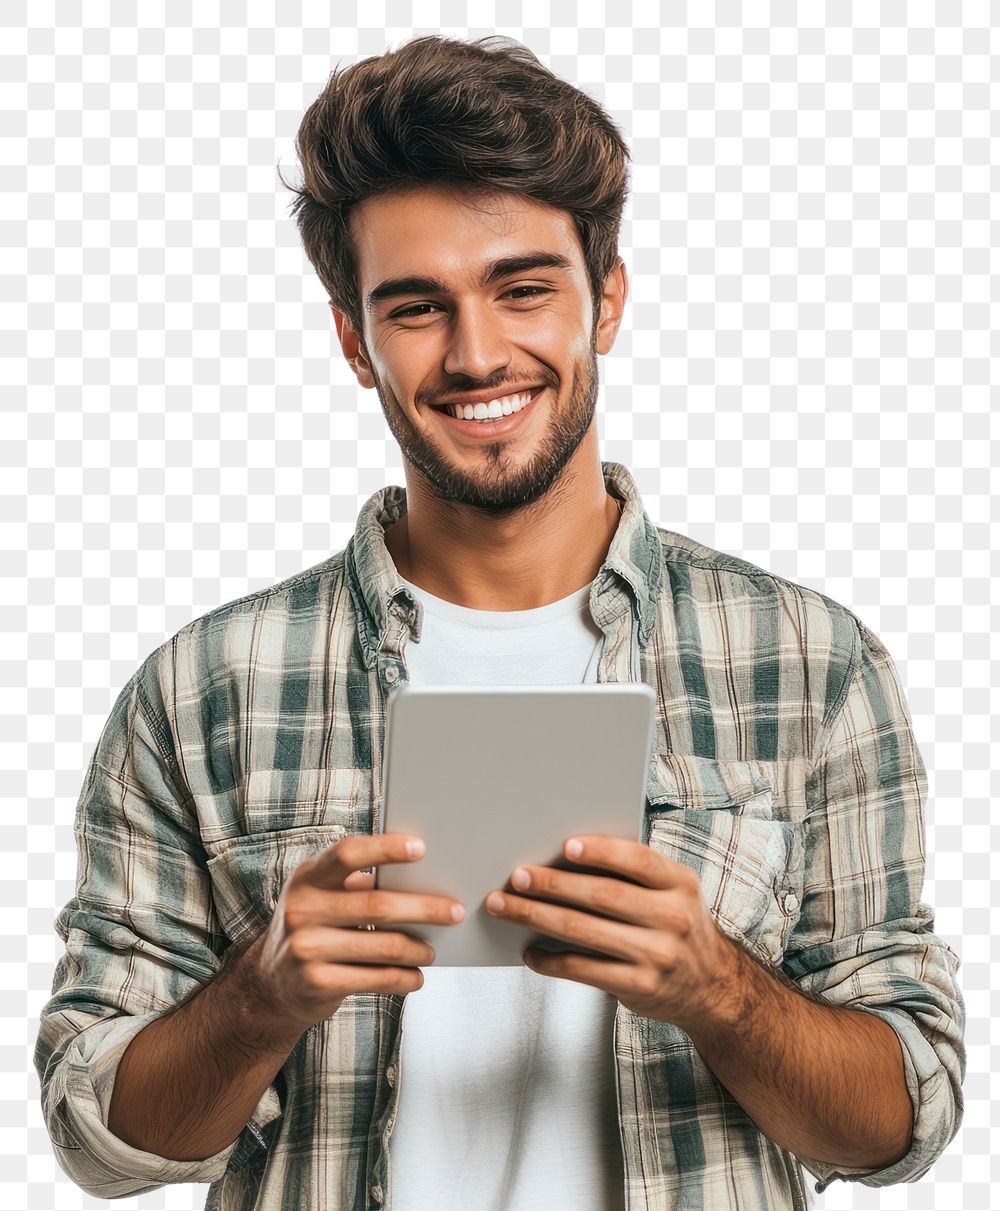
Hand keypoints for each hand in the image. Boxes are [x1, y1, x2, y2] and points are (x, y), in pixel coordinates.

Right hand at [246, 833, 464, 1036]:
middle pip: (377, 905)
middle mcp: (301, 909)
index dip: (385, 848)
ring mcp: (306, 948)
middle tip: (455, 911)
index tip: (421, 848)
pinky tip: (416, 976)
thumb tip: (422, 876)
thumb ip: (355, 885)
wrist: (268, 985)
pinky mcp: (316, 983)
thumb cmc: (311, 929)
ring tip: (432, 950)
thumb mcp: (320, 898)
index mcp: (307, 878)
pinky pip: (376, 979)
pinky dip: (404, 978)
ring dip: (418, 949)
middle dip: (425, 908)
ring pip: (383, 946)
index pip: (347, 853)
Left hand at [483, 835, 739, 1028]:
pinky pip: (584, 969)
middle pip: (602, 895)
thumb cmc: (678, 927)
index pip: (638, 860)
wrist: (713, 988)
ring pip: (585, 931)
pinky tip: (530, 951)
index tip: (566, 846)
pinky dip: (551, 960)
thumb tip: (567, 855)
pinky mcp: (639, 986)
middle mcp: (673, 918)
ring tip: (506, 907)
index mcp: (680, 884)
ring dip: (538, 917)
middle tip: (517, 876)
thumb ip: (636, 876)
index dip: (601, 851)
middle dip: (553, 884)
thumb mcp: (675, 893)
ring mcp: (657, 955)